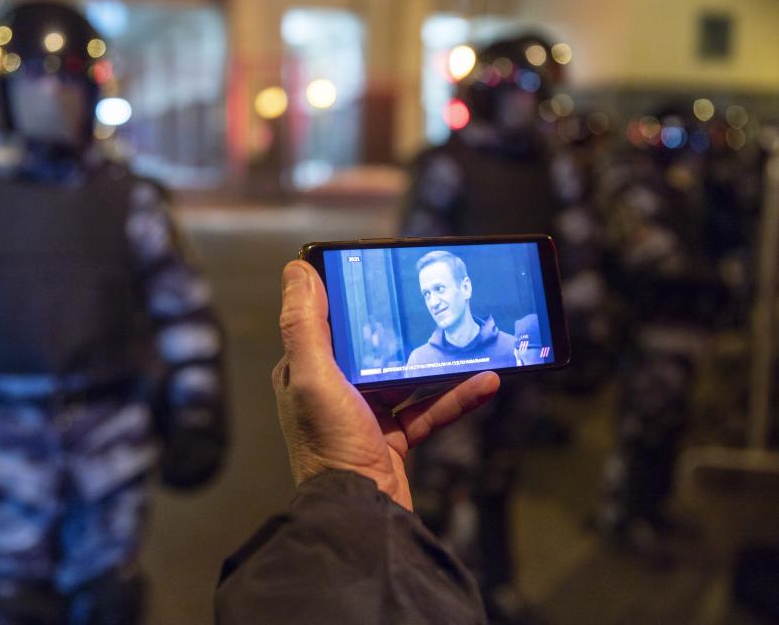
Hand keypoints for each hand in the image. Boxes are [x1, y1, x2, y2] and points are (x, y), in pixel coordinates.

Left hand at [272, 260, 499, 510]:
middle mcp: (332, 391)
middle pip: (372, 348)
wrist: (360, 514)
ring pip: (407, 378)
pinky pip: (429, 410)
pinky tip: (486, 382)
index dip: (353, 300)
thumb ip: (305, 325)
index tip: (384, 274)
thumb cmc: (330, 445)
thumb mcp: (314, 378)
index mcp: (306, 373)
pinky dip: (456, 397)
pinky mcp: (394, 439)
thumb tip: (298, 270)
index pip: (328, 323)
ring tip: (471, 344)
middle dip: (404, 329)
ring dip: (440, 364)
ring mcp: (365, 416)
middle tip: (436, 304)